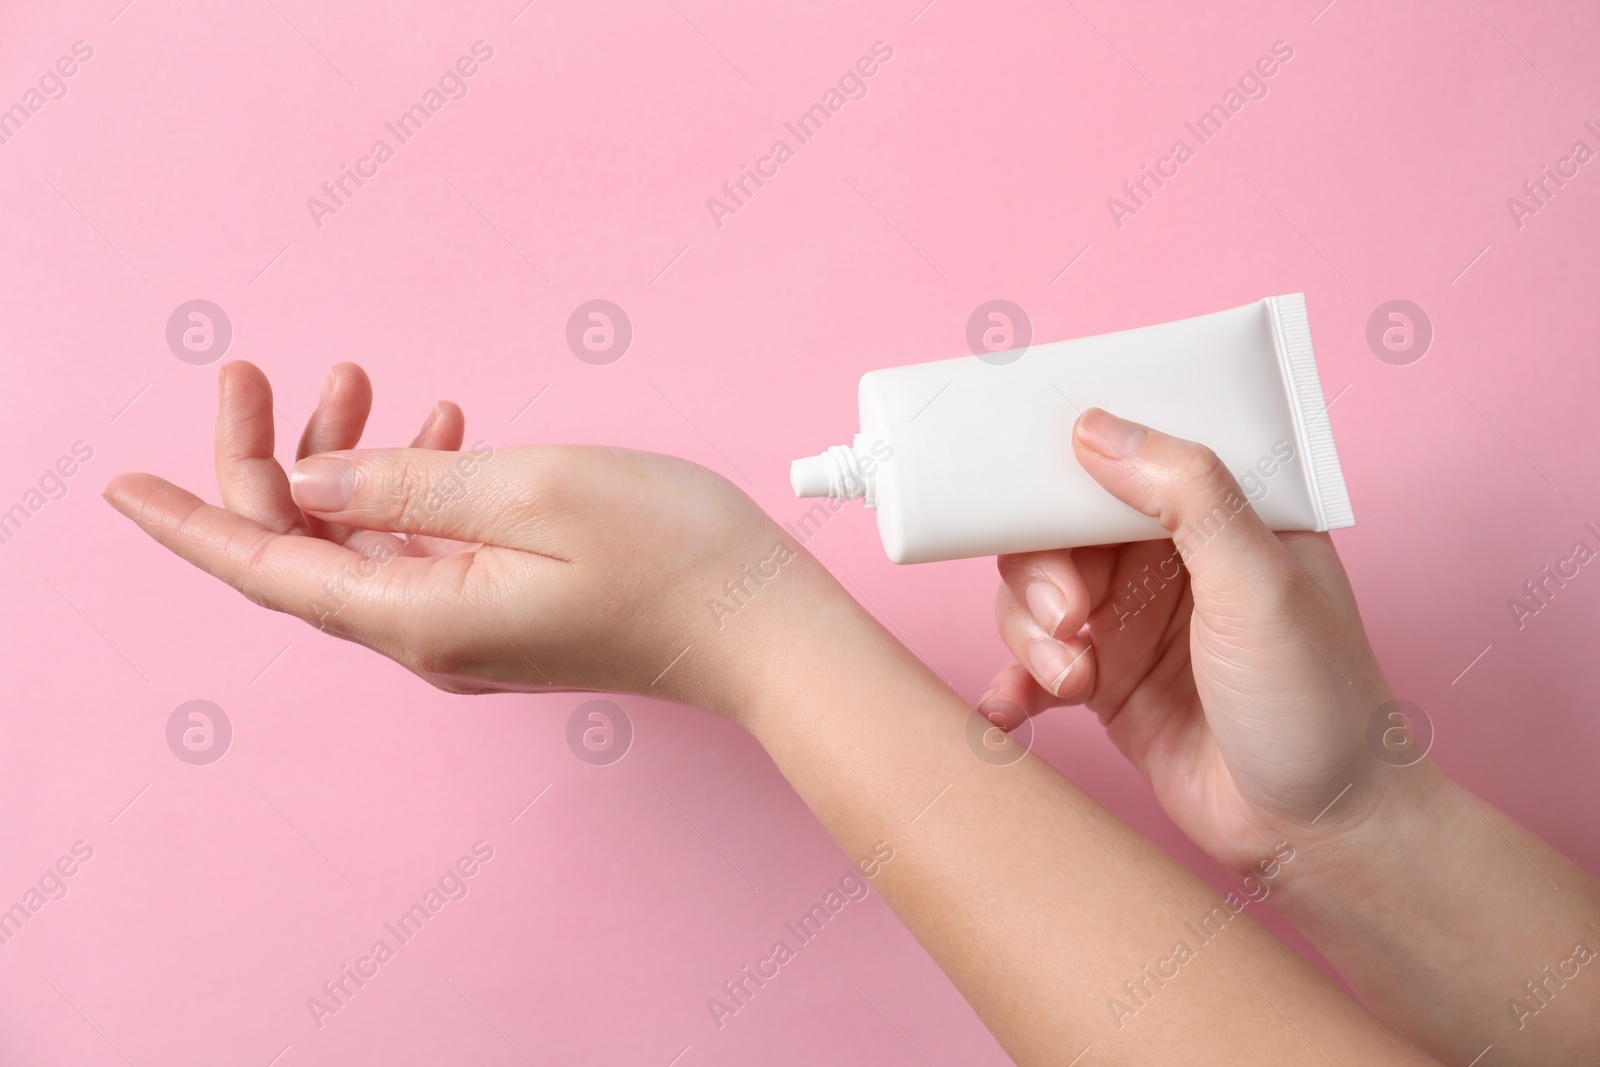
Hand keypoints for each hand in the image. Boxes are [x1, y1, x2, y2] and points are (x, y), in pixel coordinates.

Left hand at [103, 361, 813, 716]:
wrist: (761, 629)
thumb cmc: (671, 555)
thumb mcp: (534, 490)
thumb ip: (410, 487)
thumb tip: (311, 487)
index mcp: (422, 617)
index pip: (268, 570)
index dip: (191, 521)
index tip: (122, 485)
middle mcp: (428, 637)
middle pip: (304, 554)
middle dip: (269, 462)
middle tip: (260, 373)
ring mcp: (465, 632)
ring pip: (359, 547)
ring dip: (344, 466)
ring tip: (365, 382)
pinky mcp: (502, 615)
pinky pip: (417, 551)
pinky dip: (404, 490)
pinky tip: (434, 433)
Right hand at [980, 408, 1399, 872]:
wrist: (1320, 834)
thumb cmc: (1318, 703)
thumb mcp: (1259, 581)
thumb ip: (1188, 495)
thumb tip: (1098, 427)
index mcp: (1220, 513)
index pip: (1124, 460)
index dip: (1067, 473)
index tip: (1029, 497)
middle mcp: (1169, 560)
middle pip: (1059, 530)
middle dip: (1042, 573)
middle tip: (1069, 620)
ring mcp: (1133, 623)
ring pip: (1034, 597)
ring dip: (1030, 635)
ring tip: (1070, 680)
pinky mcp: (1107, 686)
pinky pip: (1032, 668)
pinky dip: (1012, 684)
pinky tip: (1006, 713)